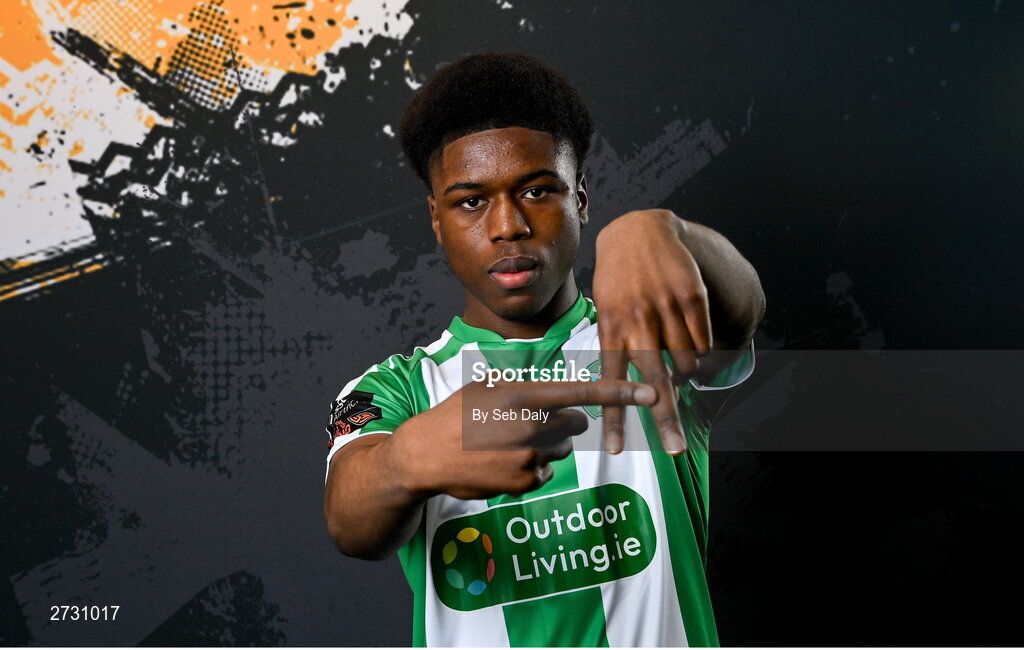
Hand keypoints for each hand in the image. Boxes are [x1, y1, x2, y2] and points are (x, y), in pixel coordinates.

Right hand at [390, 378, 655, 499]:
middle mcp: (529, 426)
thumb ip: (527, 390)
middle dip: (563, 421)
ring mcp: (528, 457)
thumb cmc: (456, 415)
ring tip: (507, 443)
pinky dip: (532, 467)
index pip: (580, 392)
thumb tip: (558, 401)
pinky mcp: (525, 482)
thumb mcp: (488, 388)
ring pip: (560, 448)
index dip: (619, 394)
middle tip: (532, 422)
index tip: (651, 395)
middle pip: (575, 423)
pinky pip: (546, 471)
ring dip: (545, 445)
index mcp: (522, 396)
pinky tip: (502, 462)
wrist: (425, 454)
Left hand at [593, 209, 712, 454]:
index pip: (610, 384)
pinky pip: (703, 341)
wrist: (639, 232)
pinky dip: (701, 348)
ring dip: (686, 371)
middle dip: (665, 420)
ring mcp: (666, 310)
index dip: (615, 419)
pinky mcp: (691, 298)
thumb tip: (633, 392)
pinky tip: (691, 337)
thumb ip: (617, 348)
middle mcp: (638, 323)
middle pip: (655, 382)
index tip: (614, 451)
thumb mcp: (606, 312)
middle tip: (676, 450)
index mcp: (612, 330)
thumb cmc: (619, 281)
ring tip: (678, 356)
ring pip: (686, 363)